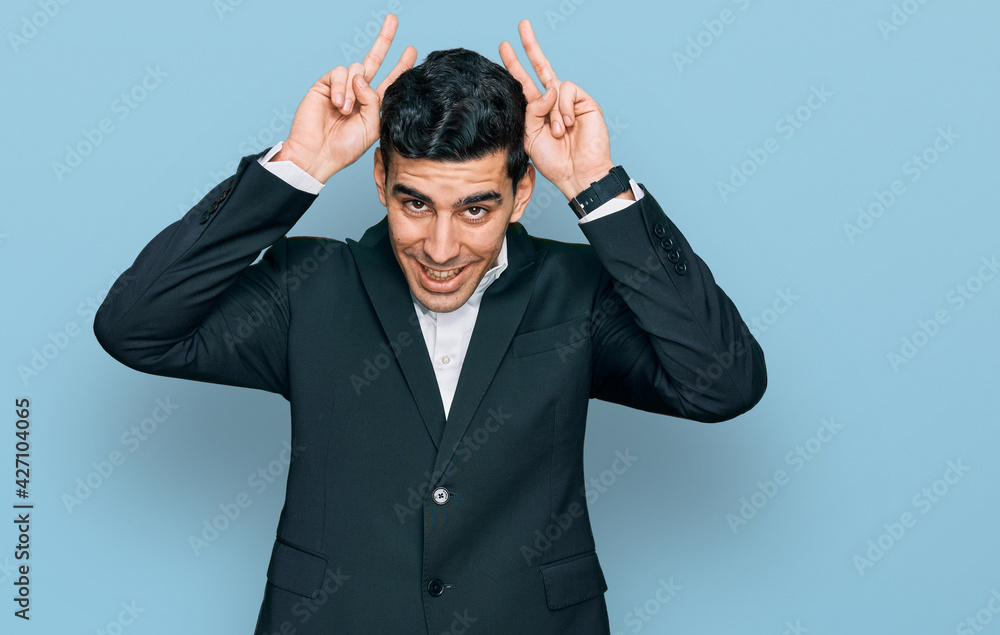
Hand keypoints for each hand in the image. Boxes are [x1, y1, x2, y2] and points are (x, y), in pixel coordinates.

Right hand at [274, 14, 416, 182]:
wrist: (318, 153)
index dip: (401, 65)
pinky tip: (337, 103)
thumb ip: (373, 101)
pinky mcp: (325, 84)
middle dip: (384, 40)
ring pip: (356, 69)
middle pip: (374, 60)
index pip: (390, 80)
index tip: (412, 50)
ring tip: (345, 110)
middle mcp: (358, 92)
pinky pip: (339, 72)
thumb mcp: (370, 127)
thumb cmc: (345, 146)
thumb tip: (361, 78)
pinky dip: (341, 86)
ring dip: (353, 89)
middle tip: (393, 19)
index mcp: (372, 104)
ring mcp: (342, 87)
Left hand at [500, 20, 615, 199]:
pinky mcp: (584, 101)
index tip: (504, 46)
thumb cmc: (553, 160)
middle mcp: (552, 102)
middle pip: (541, 67)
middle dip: (531, 46)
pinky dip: (563, 107)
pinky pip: (567, 90)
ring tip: (558, 132)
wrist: (576, 172)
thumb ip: (532, 110)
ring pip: (553, 85)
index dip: (514, 65)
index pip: (523, 82)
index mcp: (537, 111)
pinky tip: (568, 124)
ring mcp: (569, 101)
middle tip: (522, 25)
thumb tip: (548, 89)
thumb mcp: (530, 135)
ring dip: (552, 111)